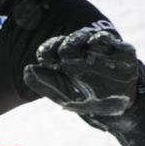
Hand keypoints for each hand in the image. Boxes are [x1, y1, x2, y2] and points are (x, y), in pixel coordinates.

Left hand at [22, 28, 137, 115]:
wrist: (118, 110)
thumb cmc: (87, 100)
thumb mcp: (64, 95)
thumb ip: (44, 83)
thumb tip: (26, 68)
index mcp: (62, 62)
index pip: (49, 50)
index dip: (48, 50)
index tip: (49, 56)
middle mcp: (79, 53)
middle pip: (68, 42)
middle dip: (67, 45)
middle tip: (67, 54)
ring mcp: (98, 50)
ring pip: (87, 36)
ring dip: (82, 40)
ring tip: (83, 51)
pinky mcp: (118, 50)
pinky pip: (110, 40)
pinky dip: (103, 40)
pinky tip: (98, 45)